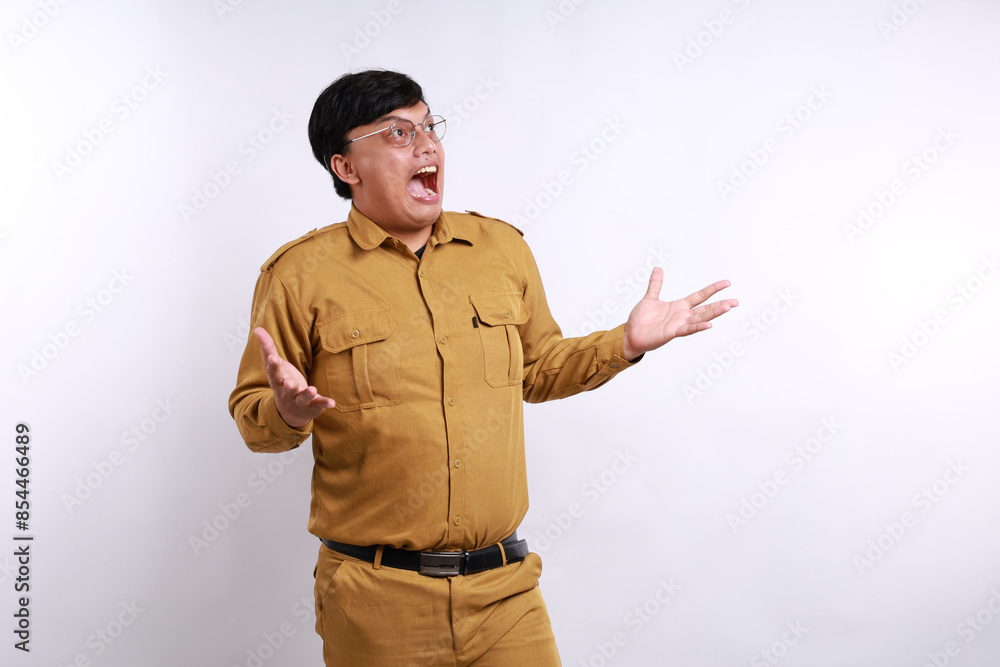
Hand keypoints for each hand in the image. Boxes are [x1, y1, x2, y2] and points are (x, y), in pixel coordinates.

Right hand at [254, 327, 334, 427]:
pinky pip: (318, 404)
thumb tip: (258, 328)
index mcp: (277, 380)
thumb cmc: (282, 382)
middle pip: (287, 389)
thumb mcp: (275, 366)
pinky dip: (324, 403)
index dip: (273, 364)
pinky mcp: (312, 406)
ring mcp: (299, 400)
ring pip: (302, 398)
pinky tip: (332, 403)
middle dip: (288, 386)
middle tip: (289, 382)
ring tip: (312, 389)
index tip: (272, 357)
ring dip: (307, 394)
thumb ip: (268, 347)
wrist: (289, 411)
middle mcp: (287, 392)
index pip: (273, 371)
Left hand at [622, 268, 737, 360]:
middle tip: (735, 302)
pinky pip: (687, 330)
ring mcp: (679, 324)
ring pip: (700, 318)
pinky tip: (709, 325)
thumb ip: (656, 284)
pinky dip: (698, 327)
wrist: (631, 334)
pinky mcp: (672, 333)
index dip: (713, 289)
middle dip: (720, 304)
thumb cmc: (641, 320)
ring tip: (727, 308)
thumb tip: (658, 269)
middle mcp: (682, 316)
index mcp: (679, 306)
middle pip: (705, 309)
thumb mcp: (650, 298)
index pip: (700, 296)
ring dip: (713, 313)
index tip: (727, 283)